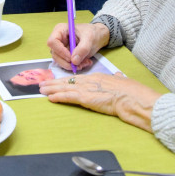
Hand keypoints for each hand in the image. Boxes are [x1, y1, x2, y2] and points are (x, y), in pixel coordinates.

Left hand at [39, 71, 161, 132]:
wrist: (133, 97)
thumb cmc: (131, 91)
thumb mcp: (124, 82)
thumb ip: (119, 79)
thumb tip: (118, 77)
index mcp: (99, 78)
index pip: (79, 79)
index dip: (67, 80)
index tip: (58, 81)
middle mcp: (90, 81)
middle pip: (68, 81)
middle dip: (55, 83)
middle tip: (43, 84)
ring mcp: (88, 89)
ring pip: (65, 88)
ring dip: (52, 89)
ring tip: (41, 90)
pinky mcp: (86, 98)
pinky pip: (69, 97)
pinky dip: (59, 97)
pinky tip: (50, 98)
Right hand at [47, 22, 109, 70]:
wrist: (97, 36)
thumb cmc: (92, 32)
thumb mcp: (89, 38)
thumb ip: (82, 48)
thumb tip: (74, 61)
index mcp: (60, 30)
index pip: (52, 42)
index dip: (60, 51)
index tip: (71, 58)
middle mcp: (58, 40)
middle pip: (55, 54)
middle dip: (67, 62)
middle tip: (80, 64)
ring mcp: (61, 48)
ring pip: (60, 61)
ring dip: (73, 65)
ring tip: (86, 62)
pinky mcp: (65, 56)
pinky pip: (67, 64)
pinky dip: (76, 66)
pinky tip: (85, 62)